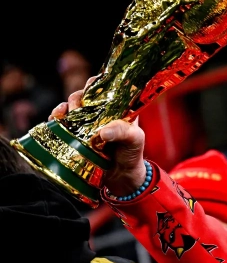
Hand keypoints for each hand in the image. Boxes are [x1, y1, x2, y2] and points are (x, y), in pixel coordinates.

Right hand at [49, 76, 147, 196]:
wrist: (122, 178)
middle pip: (84, 95)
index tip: (90, 89)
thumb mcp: (135, 140)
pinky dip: (56, 118)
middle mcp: (100, 113)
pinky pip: (61, 122)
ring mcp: (86, 124)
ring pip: (70, 107)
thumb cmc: (132, 154)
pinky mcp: (74, 135)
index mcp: (117, 108)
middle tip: (79, 107)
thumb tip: (103, 131)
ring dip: (65, 107)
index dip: (96, 84)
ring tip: (66, 114)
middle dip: (78, 98)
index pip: (105, 88)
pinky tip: (56, 119)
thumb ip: (123, 132)